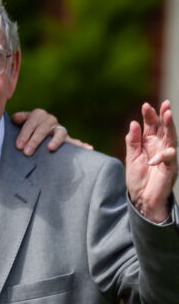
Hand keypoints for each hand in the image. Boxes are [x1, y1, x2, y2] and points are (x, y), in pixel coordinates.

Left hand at [11, 109, 92, 154]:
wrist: (35, 130)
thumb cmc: (25, 129)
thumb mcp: (19, 123)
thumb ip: (18, 119)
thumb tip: (16, 118)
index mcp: (38, 114)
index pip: (31, 122)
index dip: (24, 134)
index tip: (19, 146)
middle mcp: (50, 120)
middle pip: (43, 128)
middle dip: (35, 140)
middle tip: (27, 152)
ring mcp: (59, 128)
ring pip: (60, 132)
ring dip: (55, 140)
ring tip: (50, 148)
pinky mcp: (67, 139)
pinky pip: (74, 142)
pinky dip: (81, 145)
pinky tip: (88, 148)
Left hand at [125, 101, 177, 223]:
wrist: (141, 198)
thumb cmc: (137, 178)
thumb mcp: (131, 157)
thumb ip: (132, 141)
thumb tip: (133, 123)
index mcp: (149, 143)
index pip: (151, 126)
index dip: (149, 116)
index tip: (146, 105)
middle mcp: (160, 147)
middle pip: (163, 129)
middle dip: (164, 116)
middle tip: (164, 105)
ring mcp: (166, 157)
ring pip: (171, 139)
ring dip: (170, 127)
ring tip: (168, 115)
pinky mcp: (170, 168)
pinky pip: (168, 159)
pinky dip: (161, 157)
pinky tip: (152, 159)